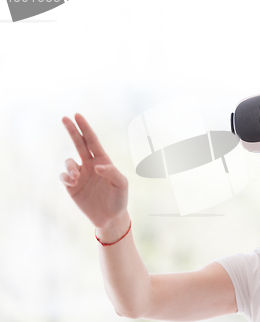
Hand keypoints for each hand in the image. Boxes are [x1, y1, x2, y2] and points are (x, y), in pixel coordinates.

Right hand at [60, 113, 127, 228]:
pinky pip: (63, 176)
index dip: (85, 128)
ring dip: (70, 166)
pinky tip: (73, 182)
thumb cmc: (119, 199)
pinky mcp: (72, 186)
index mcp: (103, 161)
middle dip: (72, 130)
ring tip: (75, 176)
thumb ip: (112, 173)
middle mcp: (90, 165)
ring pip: (69, 162)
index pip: (92, 141)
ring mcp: (80, 175)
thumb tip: (96, 166)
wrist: (110, 217)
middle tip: (64, 117)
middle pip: (79, 143)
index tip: (77, 115)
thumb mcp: (121, 185)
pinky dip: (65, 177)